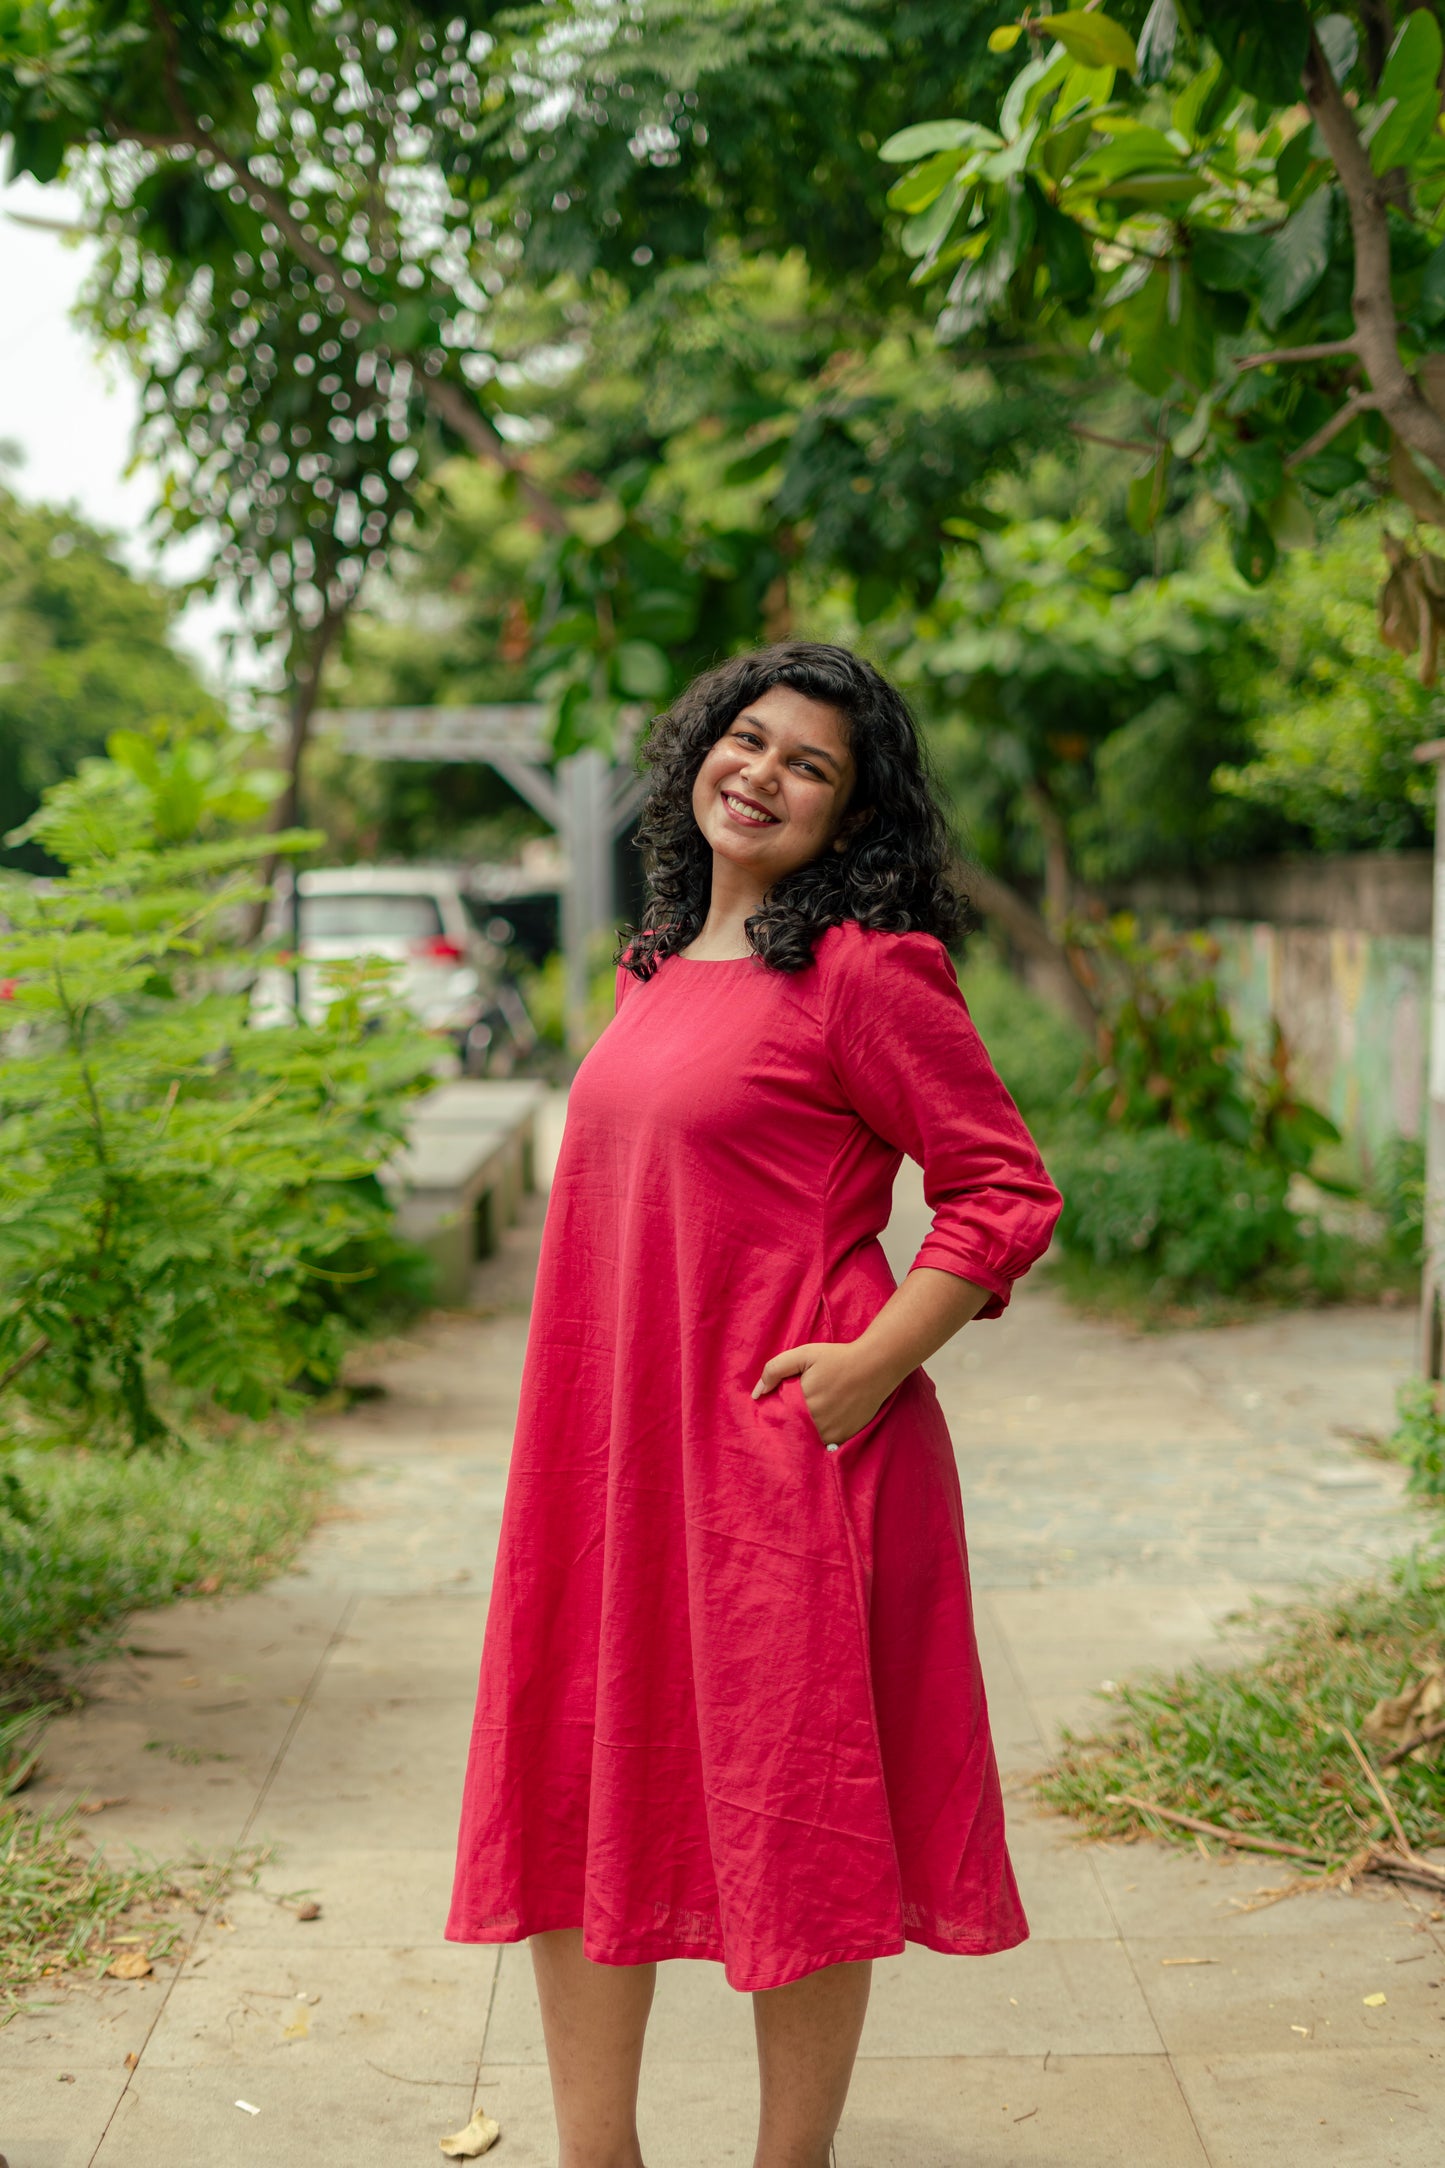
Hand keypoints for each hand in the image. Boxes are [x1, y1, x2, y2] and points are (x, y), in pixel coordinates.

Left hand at [752, 1339, 893, 1446]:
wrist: (876, 1366)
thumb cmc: (838, 1357)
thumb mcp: (803, 1354)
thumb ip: (775, 1370)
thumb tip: (757, 1394)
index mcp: (802, 1404)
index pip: (778, 1419)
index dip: (776, 1415)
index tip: (779, 1408)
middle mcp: (817, 1423)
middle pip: (792, 1431)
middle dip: (790, 1424)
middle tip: (798, 1411)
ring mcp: (833, 1433)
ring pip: (809, 1440)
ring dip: (805, 1434)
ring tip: (811, 1417)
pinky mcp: (847, 1437)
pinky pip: (827, 1444)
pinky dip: (822, 1437)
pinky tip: (825, 1423)